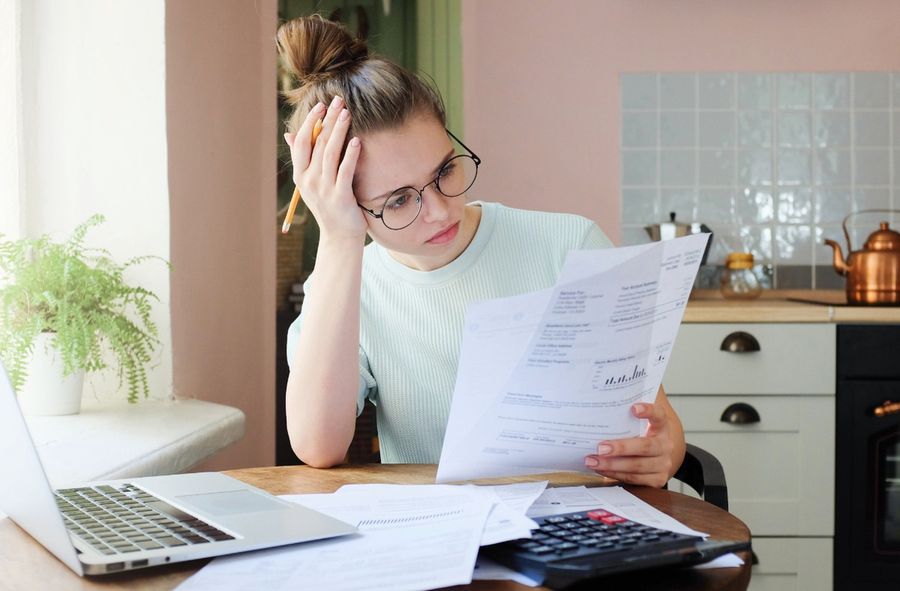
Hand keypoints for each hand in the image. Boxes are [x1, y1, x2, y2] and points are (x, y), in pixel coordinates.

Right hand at [284, 95, 366, 242]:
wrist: (340, 235)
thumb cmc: (329, 205)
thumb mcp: (311, 182)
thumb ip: (302, 158)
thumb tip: (289, 134)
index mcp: (300, 175)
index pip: (302, 142)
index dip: (311, 122)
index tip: (321, 105)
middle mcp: (309, 181)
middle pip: (317, 144)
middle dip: (327, 121)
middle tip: (338, 102)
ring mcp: (324, 189)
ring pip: (330, 154)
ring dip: (339, 132)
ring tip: (347, 114)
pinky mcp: (340, 197)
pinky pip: (345, 171)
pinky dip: (351, 155)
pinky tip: (357, 140)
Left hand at [583, 402, 674, 487]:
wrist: (659, 456)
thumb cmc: (642, 434)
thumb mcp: (639, 421)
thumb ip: (626, 408)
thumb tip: (604, 391)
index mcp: (662, 426)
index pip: (659, 415)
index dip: (648, 411)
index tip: (633, 408)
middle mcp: (665, 445)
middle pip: (645, 446)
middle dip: (621, 448)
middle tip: (600, 447)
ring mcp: (663, 464)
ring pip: (636, 466)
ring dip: (612, 464)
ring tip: (592, 460)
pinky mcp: (657, 480)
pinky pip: (633, 478)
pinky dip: (615, 474)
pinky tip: (601, 469)